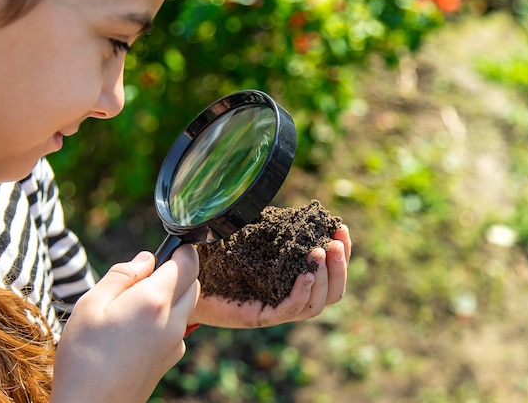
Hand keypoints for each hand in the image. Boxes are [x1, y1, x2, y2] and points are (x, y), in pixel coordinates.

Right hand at [51, 246, 199, 402]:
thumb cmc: (84, 356)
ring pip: (188, 305)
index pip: (187, 263)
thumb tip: (147, 259)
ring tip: (138, 302)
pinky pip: (179, 327)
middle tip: (148, 275)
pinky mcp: (171, 358)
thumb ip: (122, 275)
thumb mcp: (91, 304)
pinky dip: (168, 317)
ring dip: (175, 294)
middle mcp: (173, 320)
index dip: (182, 251)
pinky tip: (138, 328)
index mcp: (155, 300)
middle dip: (180, 271)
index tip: (171, 247)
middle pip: (193, 283)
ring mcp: (176, 341)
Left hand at [188, 224, 350, 327]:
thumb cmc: (217, 258)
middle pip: (332, 292)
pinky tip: (306, 275)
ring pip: (316, 304)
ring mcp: (276, 309)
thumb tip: (299, 210)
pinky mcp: (260, 317)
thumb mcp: (252, 236)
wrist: (185, 280)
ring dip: (324, 278)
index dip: (342, 253)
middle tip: (335, 242)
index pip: (330, 272)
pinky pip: (290, 310)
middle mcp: (290, 297)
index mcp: (294, 279)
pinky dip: (302, 293)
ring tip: (319, 253)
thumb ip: (274, 228)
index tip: (342, 228)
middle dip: (339, 265)